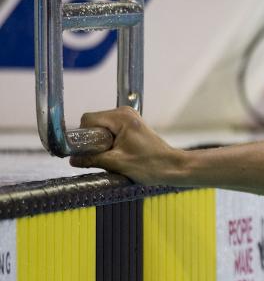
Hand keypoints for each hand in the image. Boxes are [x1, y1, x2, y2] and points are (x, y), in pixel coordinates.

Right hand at [68, 107, 184, 185]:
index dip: (83, 136)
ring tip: (115, 156)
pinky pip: (110, 131)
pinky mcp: (131, 125)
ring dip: (101, 143)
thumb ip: (91, 159)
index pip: (88, 119)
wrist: (173, 168)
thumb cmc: (150, 166)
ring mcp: (129, 118)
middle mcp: (124, 112)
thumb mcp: (116, 163)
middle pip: (94, 123)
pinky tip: (119, 154)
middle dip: (93, 140)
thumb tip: (71, 159)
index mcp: (120, 117)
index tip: (87, 151)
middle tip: (104, 156)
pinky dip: (109, 143)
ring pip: (101, 128)